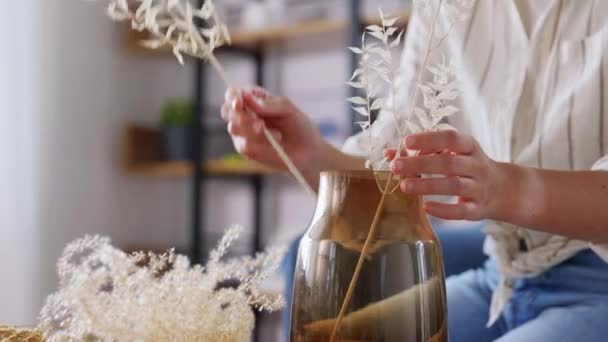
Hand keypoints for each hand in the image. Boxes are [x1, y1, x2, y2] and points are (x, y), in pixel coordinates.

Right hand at [221, 87, 323, 173]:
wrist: (308, 152)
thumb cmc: (299, 126)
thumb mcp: (289, 109)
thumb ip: (269, 104)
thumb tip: (247, 98)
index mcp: (253, 99)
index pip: (233, 94)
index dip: (233, 97)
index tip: (240, 102)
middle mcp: (244, 115)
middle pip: (228, 111)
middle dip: (242, 117)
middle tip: (260, 124)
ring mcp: (243, 133)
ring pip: (234, 129)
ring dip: (254, 132)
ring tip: (277, 135)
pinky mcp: (247, 150)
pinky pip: (244, 146)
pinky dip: (260, 145)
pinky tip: (275, 144)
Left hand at [389, 130, 505, 220]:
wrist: (504, 190)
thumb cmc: (468, 167)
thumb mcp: (452, 154)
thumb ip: (423, 152)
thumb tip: (390, 154)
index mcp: (470, 147)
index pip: (451, 138)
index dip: (429, 139)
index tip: (407, 141)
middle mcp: (477, 166)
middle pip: (449, 163)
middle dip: (421, 164)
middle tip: (396, 166)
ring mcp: (479, 188)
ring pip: (454, 186)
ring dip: (428, 186)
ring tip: (404, 186)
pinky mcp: (478, 210)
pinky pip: (461, 211)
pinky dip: (443, 210)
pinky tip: (425, 207)